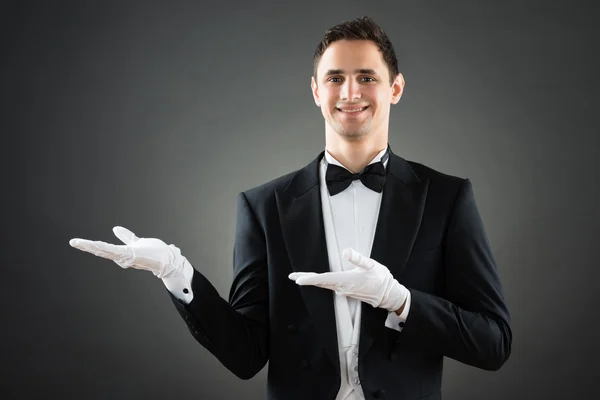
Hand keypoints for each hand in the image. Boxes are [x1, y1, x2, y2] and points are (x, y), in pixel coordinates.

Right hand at [69, 226, 187, 278]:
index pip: (104, 248)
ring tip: (78, 243)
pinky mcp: (131, 256)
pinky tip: (96, 245)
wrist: (168, 259)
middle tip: (74, 242)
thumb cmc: (154, 253)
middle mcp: (122, 257)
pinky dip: (105, 248)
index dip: (91, 245)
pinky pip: (115, 251)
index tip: (77, 242)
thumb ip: (126, 237)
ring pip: (105, 251)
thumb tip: (115, 228)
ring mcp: (125, 257)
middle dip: (87, 246)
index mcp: (122, 253)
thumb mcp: (136, 242)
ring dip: (92, 247)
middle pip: (102, 250)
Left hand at [288, 248, 407, 311]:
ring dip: (312, 281)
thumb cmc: (381, 279)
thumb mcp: (371, 265)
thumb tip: (346, 252)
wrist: (388, 294)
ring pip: (324, 285)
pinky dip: (322, 283)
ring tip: (300, 277)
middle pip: (320, 283)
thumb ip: (358, 258)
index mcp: (346, 280)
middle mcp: (342, 287)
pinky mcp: (346, 291)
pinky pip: (330, 286)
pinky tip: (318, 280)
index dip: (310, 279)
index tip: (298, 280)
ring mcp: (344, 290)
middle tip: (292, 277)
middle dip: (305, 279)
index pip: (324, 279)